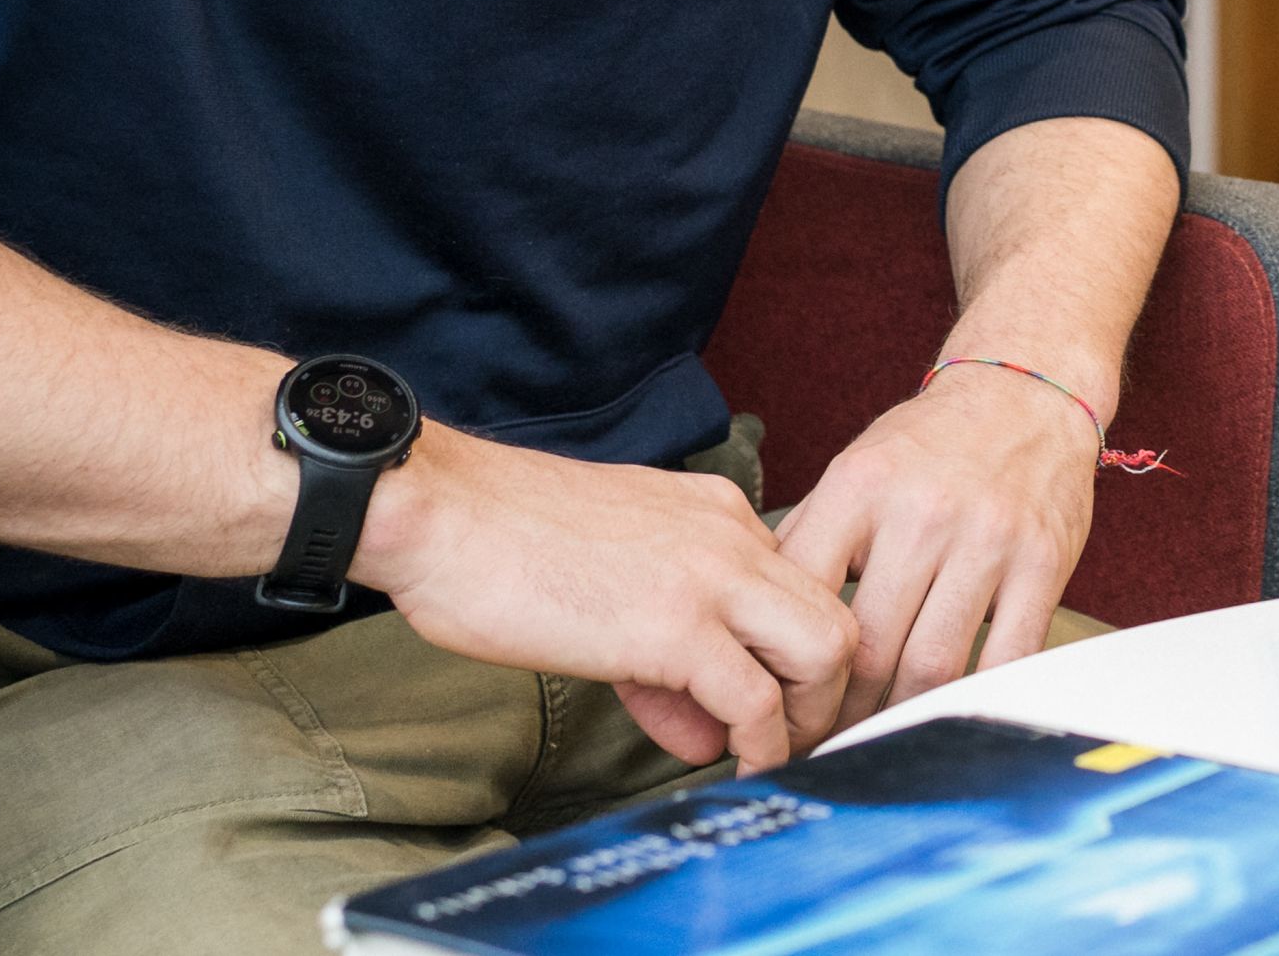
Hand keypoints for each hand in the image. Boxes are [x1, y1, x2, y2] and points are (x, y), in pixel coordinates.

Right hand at [356, 430, 858, 771]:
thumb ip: (666, 644)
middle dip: (826, 692)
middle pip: (836, 616)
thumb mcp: (611, 579)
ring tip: (765, 757)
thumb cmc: (501, 543)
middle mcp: (730, 535)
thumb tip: (708, 725)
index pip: (793, 589)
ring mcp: (710, 578)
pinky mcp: (675, 629)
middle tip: (786, 739)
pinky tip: (733, 766)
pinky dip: (758, 746)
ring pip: (824, 651)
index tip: (749, 704)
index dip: (782, 658)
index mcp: (715, 513)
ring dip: (806, 719)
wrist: (441, 514)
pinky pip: (754, 701)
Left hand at [775, 362, 1098, 726]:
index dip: (785, 667)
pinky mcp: (1043, 563)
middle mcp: (924, 512)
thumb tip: (755, 619)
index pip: (805, 598)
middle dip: (840, 714)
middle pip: (870, 648)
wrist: (1026, 392)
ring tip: (876, 739)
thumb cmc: (931, 443)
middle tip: (823, 745)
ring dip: (899, 719)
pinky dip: (972, 701)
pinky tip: (947, 715)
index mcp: (861, 487)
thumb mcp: (856, 468)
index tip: (777, 707)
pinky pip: (1004, 659)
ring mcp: (988, 539)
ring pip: (933, 665)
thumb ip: (810, 537)